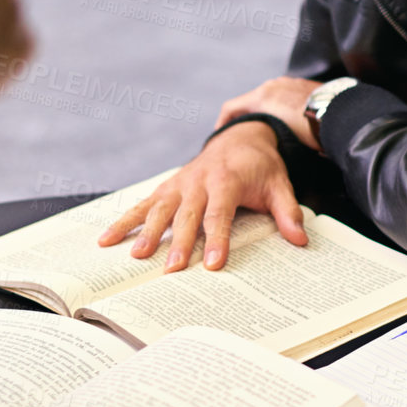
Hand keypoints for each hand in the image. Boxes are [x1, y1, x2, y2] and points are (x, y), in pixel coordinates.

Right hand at [96, 121, 306, 270]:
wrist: (240, 136)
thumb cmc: (260, 166)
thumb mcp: (280, 185)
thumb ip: (287, 212)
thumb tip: (300, 240)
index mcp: (227, 180)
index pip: (220, 213)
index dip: (217, 239)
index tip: (214, 264)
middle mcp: (199, 181)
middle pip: (187, 215)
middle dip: (179, 243)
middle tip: (173, 269)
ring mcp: (179, 183)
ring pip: (160, 210)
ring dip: (147, 233)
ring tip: (136, 256)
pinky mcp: (167, 187)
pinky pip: (143, 205)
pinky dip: (125, 221)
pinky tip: (107, 240)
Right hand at [214, 76, 322, 151]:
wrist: (341, 114)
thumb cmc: (310, 128)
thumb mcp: (281, 135)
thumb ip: (264, 135)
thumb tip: (261, 149)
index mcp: (262, 95)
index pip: (231, 108)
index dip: (223, 123)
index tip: (222, 136)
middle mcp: (273, 85)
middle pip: (252, 103)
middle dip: (248, 118)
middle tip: (247, 135)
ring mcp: (291, 83)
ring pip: (271, 99)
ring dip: (267, 113)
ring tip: (271, 130)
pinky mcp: (307, 85)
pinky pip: (288, 97)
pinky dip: (284, 108)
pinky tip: (292, 122)